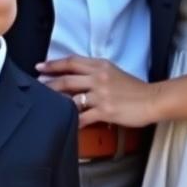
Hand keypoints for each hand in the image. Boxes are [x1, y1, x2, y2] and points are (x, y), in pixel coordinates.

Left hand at [36, 55, 158, 127]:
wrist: (151, 100)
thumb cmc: (134, 88)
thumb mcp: (114, 72)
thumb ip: (96, 72)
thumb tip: (77, 77)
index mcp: (101, 65)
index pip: (72, 61)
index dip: (54, 64)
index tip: (40, 66)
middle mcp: (99, 77)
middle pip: (67, 79)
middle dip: (48, 83)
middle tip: (35, 87)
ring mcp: (101, 94)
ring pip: (71, 97)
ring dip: (55, 102)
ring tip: (44, 106)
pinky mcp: (104, 111)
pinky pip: (82, 117)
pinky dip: (71, 121)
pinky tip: (64, 124)